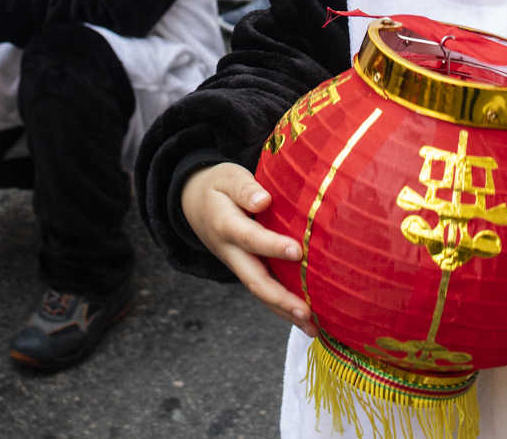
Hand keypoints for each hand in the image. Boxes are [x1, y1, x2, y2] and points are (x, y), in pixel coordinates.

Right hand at [180, 162, 316, 336]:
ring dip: (284, 312)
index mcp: (226, 225)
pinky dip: (283, 308)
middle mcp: (231, 252)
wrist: (194, 204)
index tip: (298, 251)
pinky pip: (264, 291)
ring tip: (312, 329)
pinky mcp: (247, 271)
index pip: (250, 237)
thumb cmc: (219, 187)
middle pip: (254, 280)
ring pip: (260, 293)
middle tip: (306, 312)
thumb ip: (244, 188)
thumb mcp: (227, 177)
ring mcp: (238, 265)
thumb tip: (263, 200)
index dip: (273, 245)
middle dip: (280, 299)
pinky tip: (306, 320)